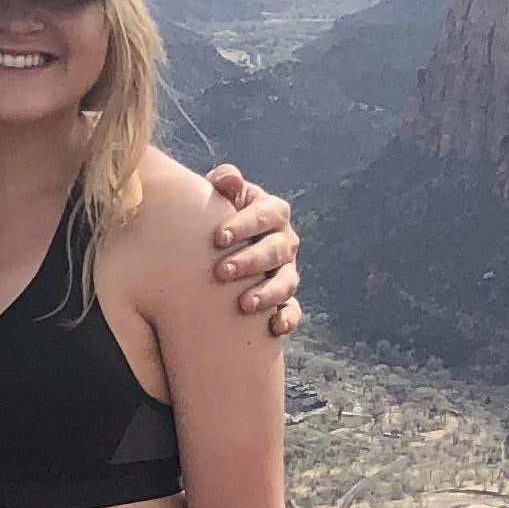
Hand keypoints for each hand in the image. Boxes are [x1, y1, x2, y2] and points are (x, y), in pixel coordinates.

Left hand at [205, 165, 301, 339]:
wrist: (215, 248)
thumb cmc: (215, 217)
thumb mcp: (218, 196)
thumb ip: (224, 183)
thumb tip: (227, 179)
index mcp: (272, 212)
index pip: (265, 214)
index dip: (244, 225)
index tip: (218, 238)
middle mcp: (284, 241)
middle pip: (275, 250)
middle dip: (251, 261)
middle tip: (222, 272)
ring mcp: (287, 271)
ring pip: (287, 282)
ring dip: (268, 293)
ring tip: (245, 305)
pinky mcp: (285, 299)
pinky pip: (294, 310)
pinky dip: (288, 318)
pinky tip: (274, 328)